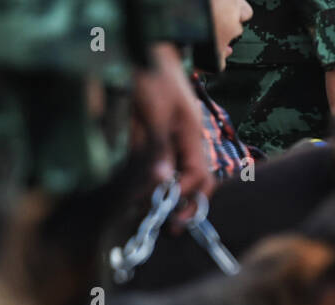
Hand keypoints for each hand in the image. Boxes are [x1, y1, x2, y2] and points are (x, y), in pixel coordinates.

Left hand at [131, 42, 213, 221]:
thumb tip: (162, 181)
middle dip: (182, 205)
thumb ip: (157, 146)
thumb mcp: (154, 111)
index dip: (189, 197)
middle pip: (191, 181)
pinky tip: (133, 196)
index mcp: (192, 134)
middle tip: (167, 227)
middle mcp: (183, 141)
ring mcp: (167, 140)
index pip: (200, 176)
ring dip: (157, 196)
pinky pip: (150, 167)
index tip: (171, 214)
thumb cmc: (151, 74)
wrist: (137, 48)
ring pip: (169, 178)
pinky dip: (143, 182)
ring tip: (141, 213)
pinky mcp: (149, 139)